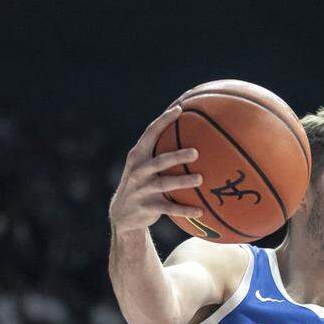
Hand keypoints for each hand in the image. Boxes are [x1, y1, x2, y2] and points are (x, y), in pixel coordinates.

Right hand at [108, 105, 204, 232]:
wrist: (123, 213)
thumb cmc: (142, 183)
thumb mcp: (144, 166)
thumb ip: (159, 151)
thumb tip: (188, 131)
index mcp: (138, 156)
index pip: (150, 134)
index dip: (164, 121)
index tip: (179, 109)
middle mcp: (138, 171)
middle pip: (159, 161)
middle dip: (177, 156)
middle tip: (196, 153)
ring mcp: (142, 189)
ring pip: (164, 184)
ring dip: (183, 182)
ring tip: (200, 179)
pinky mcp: (148, 207)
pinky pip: (169, 208)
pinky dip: (184, 209)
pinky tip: (200, 211)